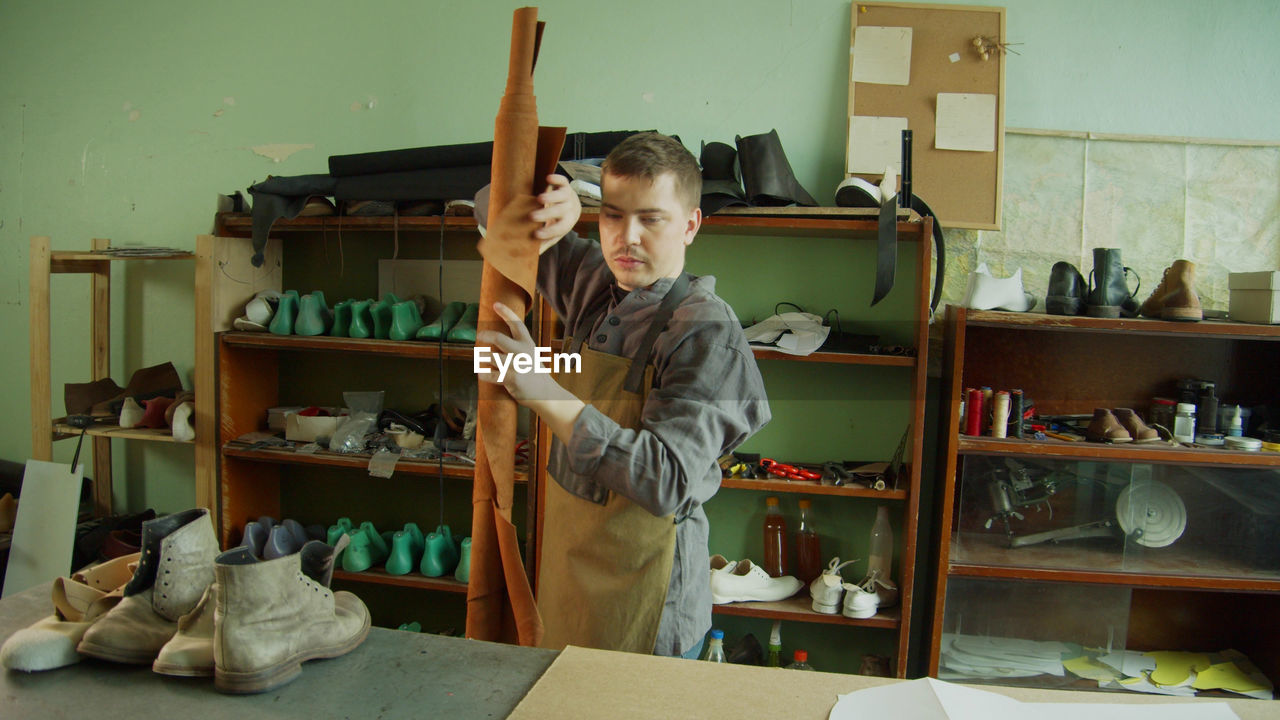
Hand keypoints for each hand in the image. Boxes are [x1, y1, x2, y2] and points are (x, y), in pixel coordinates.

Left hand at [476, 301, 584, 439]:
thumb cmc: (535, 374)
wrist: (546, 394)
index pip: (516, 324)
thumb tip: (497, 339)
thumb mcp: (531, 355)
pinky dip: (483, 374)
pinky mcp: (511, 379)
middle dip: (485, 335)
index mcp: (527, 344)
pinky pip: (490, 375)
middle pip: (498, 338)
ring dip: (482, 357)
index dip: (506, 312)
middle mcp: (522, 352)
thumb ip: (518, 346)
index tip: (495, 304)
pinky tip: (482, 373)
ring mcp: (516, 366)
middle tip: (479, 335)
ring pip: (491, 357)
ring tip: (480, 358)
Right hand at [530, 174, 580, 251]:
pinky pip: (562, 180)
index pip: (559, 229)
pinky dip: (556, 179)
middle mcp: (569, 209)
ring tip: (539, 199)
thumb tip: (530, 256)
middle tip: (532, 217)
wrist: (573, 204)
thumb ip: (545, 242)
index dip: (548, 233)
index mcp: (567, 223)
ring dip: (551, 197)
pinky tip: (548, 179)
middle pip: (560, 212)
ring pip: (562, 196)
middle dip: (546, 214)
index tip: (536, 235)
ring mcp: (568, 196)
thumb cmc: (559, 221)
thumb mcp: (554, 233)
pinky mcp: (564, 184)